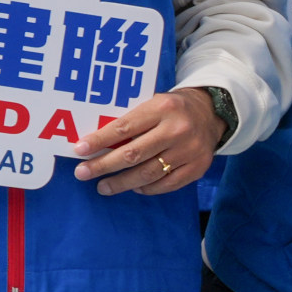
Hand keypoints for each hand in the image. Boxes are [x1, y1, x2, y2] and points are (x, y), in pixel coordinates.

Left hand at [74, 85, 227, 196]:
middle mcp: (177, 129)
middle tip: (83, 173)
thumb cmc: (173, 109)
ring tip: (103, 187)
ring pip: (148, 173)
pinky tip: (134, 187)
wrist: (213, 113)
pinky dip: (147, 188)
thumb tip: (96, 144)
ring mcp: (189, 151)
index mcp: (163, 108)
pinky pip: (167, 184)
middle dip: (103, 165)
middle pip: (133, 154)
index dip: (99, 140)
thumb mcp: (154, 103)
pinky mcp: (198, 167)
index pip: (124, 128)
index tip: (79, 150)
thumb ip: (132, 121)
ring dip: (121, 182)